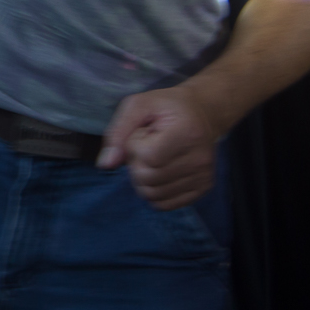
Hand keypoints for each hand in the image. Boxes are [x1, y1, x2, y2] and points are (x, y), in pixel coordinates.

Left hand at [99, 85, 222, 209]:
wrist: (203, 113)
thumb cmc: (166, 106)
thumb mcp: (138, 105)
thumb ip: (118, 132)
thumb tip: (106, 164)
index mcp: (187, 133)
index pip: (148, 157)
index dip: (134, 146)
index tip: (142, 133)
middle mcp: (200, 159)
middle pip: (148, 178)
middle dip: (136, 163)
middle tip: (147, 145)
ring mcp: (203, 177)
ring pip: (153, 194)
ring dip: (143, 177)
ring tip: (154, 157)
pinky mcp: (203, 188)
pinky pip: (165, 204)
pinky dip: (153, 192)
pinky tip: (159, 172)